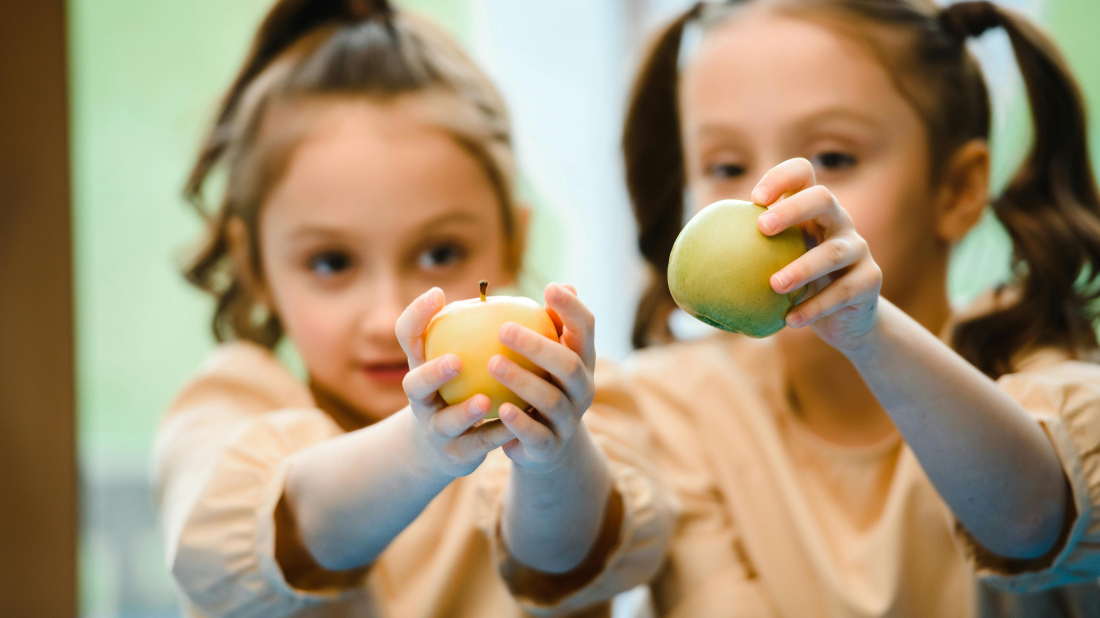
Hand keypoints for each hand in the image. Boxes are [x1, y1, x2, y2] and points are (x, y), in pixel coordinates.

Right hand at [397, 288, 514, 477]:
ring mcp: (435, 429)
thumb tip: (553, 286)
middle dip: (432, 373)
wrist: (447, 445)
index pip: (408, 336)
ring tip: (483, 401)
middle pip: (415, 385)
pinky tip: (514, 424)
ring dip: (464, 412)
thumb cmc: (464, 385)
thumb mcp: (467, 355)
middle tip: (456, 360)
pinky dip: (495, 434)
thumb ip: (496, 323)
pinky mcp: (455, 454)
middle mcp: (422, 398)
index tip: (438, 293)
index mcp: (422, 365)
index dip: (416, 316)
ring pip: (445, 423)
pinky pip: (478, 444)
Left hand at [489, 283, 596, 470]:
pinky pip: (536, 434)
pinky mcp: (550, 446)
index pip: (586, 329)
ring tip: (492, 364)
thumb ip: (551, 324)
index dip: (572, 308)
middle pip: (569, 365)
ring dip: (522, 381)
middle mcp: (582, 389)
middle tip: (503, 329)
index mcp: (582, 360)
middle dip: (538, 346)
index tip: (550, 288)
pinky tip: (501, 409)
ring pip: (551, 400)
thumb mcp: (548, 356)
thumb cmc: (541, 384)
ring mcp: (568, 420)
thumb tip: (561, 285)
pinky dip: (520, 422)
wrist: (545, 444)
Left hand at [752, 158, 882, 349]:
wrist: (844, 319)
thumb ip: (742, 257)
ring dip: (802, 268)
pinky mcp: (869, 280)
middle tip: (762, 228)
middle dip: (793, 208)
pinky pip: (842, 292)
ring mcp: (858, 248)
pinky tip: (790, 321)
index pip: (803, 174)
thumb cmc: (798, 286)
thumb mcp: (772, 266)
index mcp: (813, 210)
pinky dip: (815, 308)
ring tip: (774, 285)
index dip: (781, 177)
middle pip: (823, 199)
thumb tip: (685, 265)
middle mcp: (839, 221)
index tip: (755, 199)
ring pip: (833, 252)